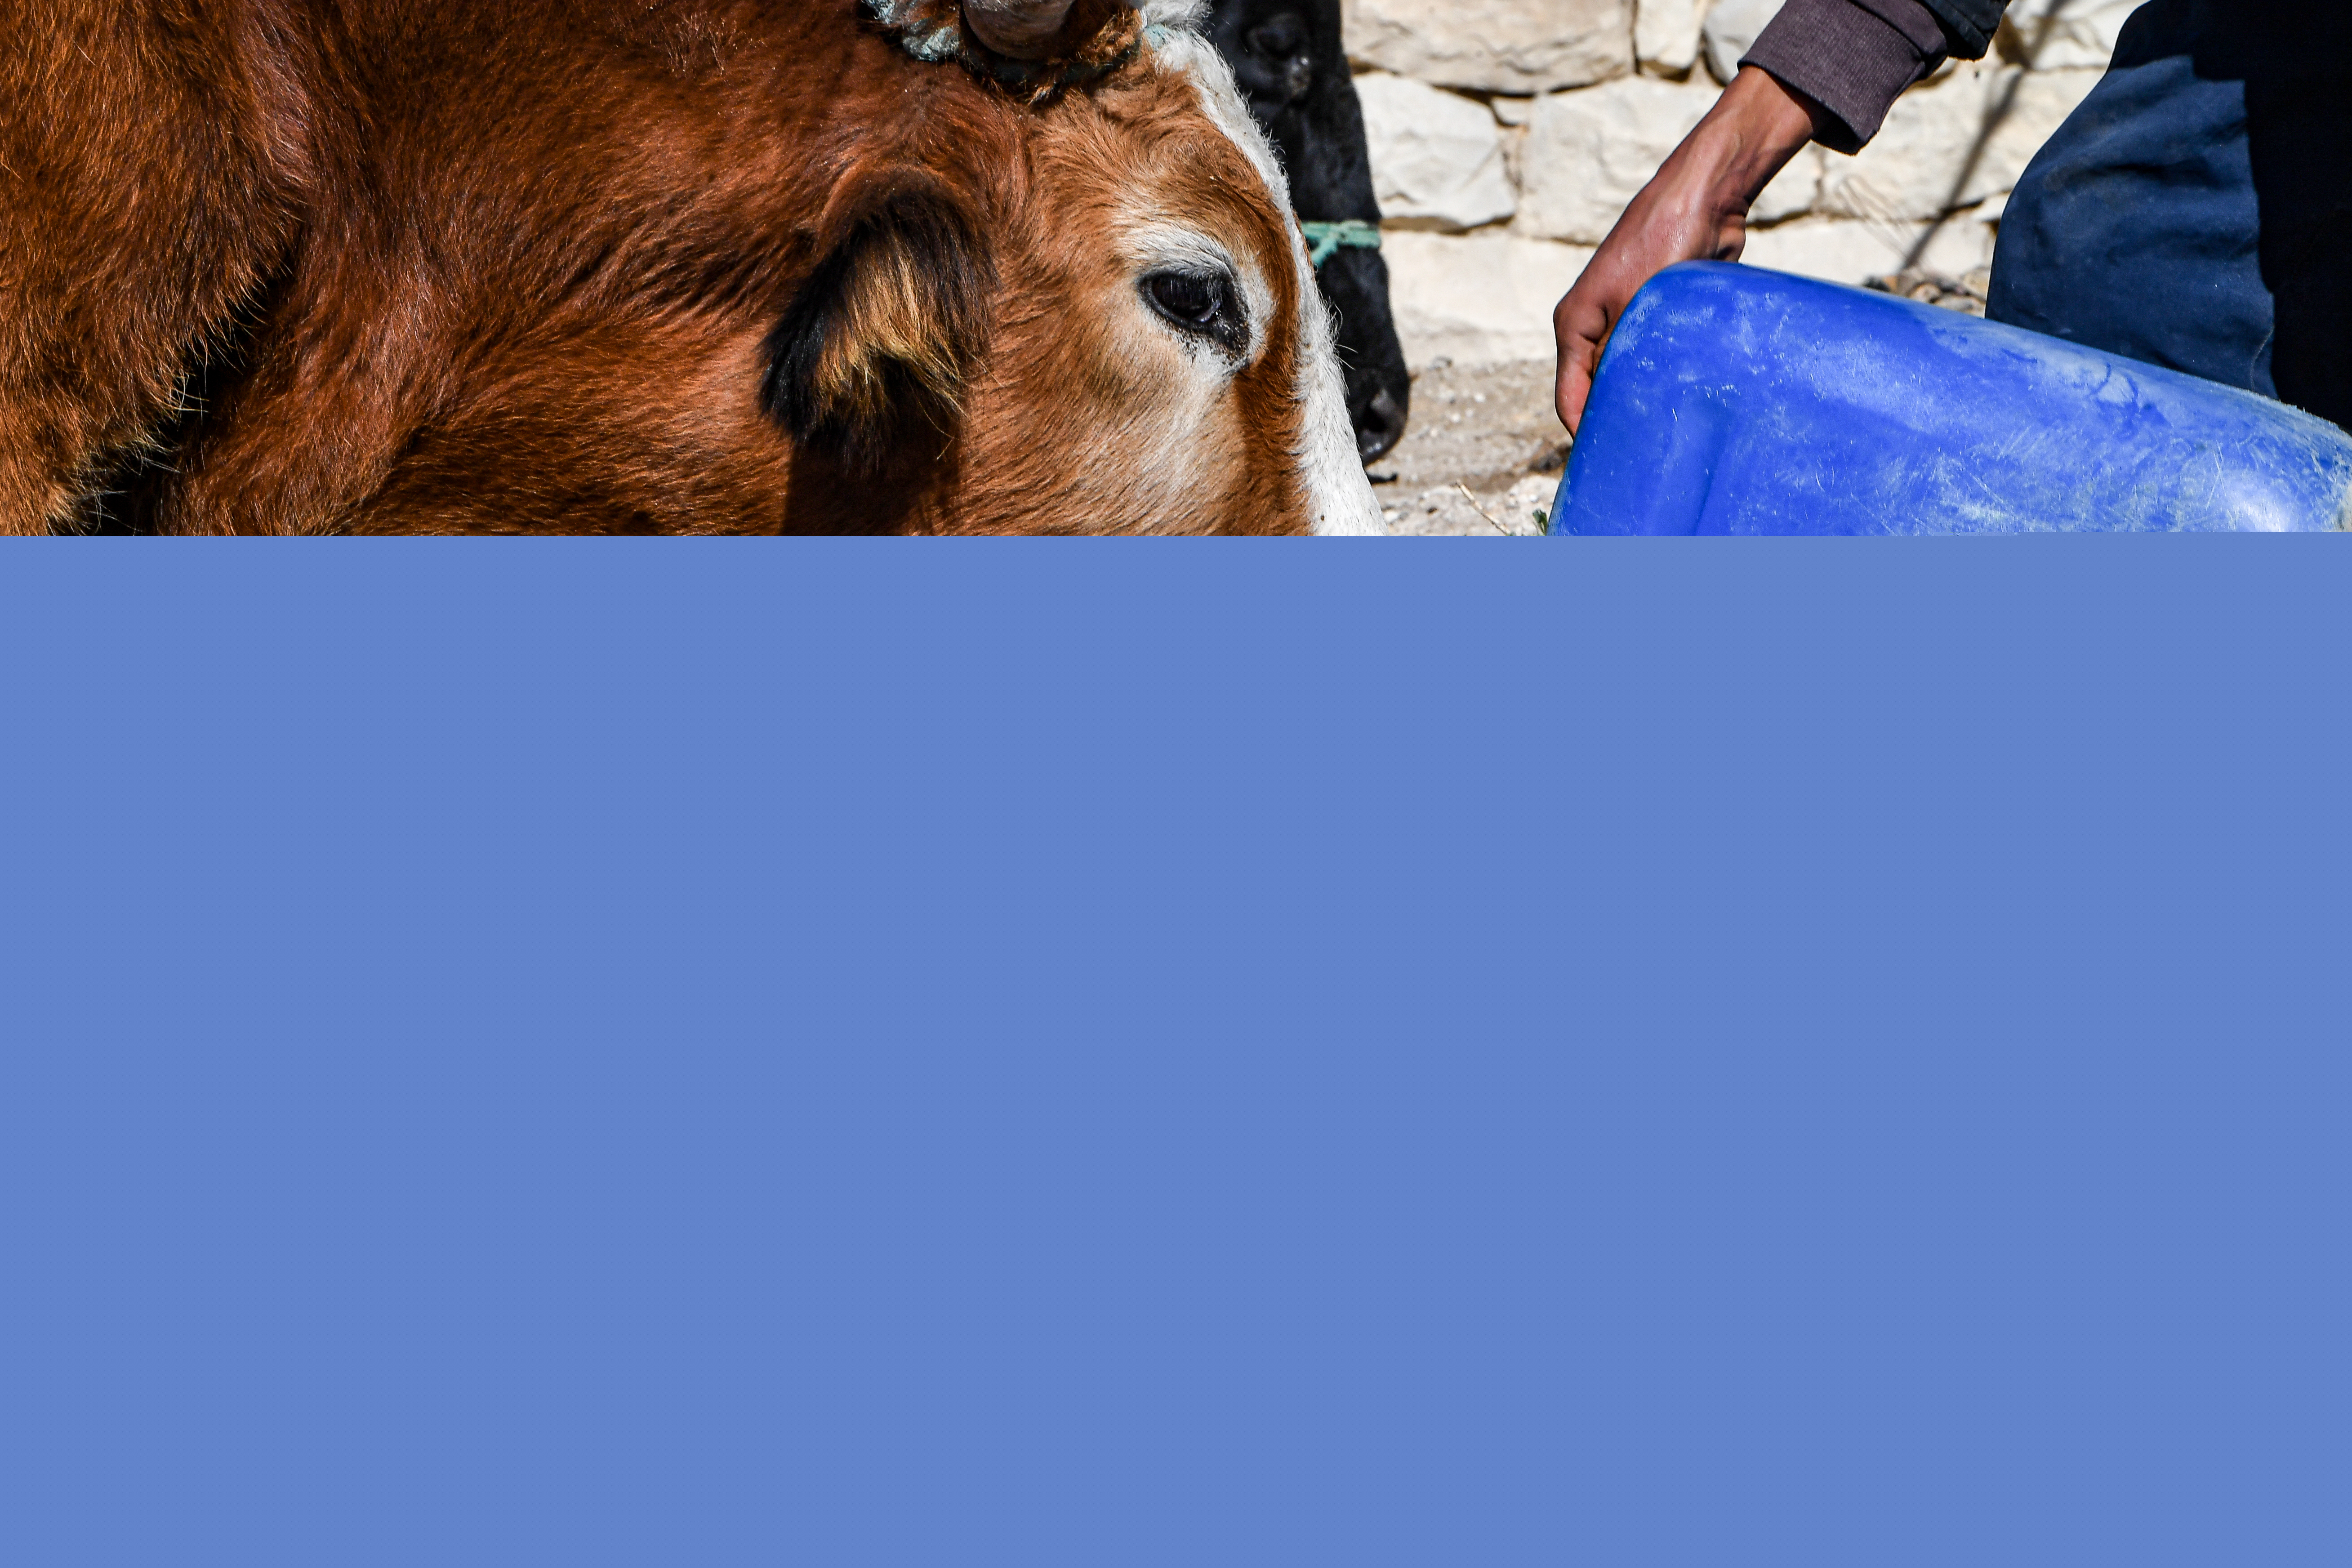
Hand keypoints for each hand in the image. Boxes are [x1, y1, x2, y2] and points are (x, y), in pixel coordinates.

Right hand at [1554, 68, 1824, 433]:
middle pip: (1596, 392)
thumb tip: (1612, 411)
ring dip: (1644, 401)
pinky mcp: (1657, 319)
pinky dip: (1666, 380)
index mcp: (1574, 325)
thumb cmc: (1664, 238)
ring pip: (1628, 379)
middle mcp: (1593, 328)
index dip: (1586, 436)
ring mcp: (1625, 323)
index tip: (1610, 468)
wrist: (1707, 194)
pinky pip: (1655, 362)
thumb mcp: (1635, 307)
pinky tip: (1686, 402)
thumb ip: (1620, 359)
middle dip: (1616, 422)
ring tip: (1668, 437)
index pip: (1569, 399)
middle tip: (1647, 459)